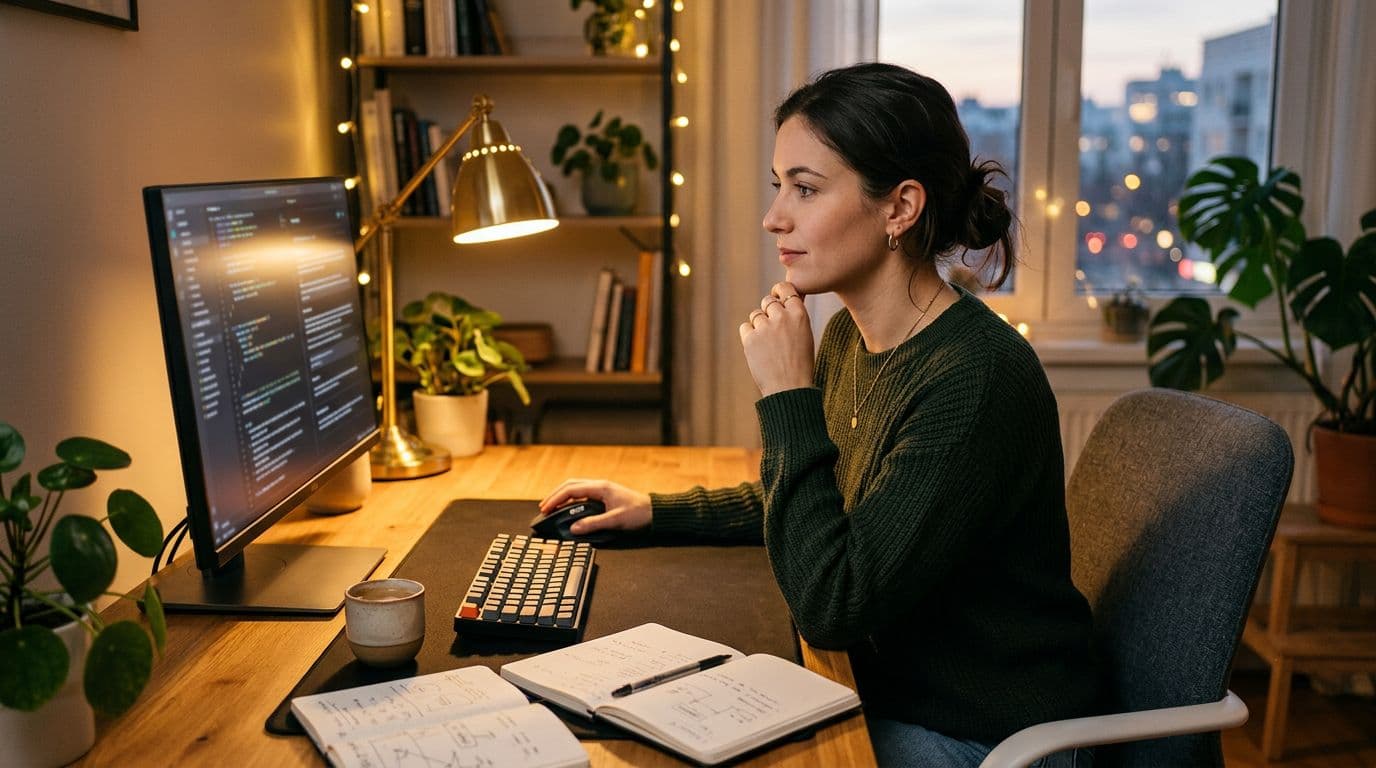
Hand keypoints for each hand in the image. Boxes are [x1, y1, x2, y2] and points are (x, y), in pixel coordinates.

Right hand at [538, 479, 651, 535]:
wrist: (655, 512)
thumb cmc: (638, 514)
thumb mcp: (615, 521)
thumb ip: (593, 524)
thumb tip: (573, 528)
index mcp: (600, 488)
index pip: (571, 490)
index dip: (556, 499)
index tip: (545, 509)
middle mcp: (599, 486)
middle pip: (570, 485)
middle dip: (555, 495)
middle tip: (544, 508)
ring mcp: (602, 490)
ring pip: (576, 488)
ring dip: (562, 496)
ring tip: (552, 507)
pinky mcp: (604, 496)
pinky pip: (583, 494)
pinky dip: (571, 500)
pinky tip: (567, 508)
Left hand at [738, 282, 813, 396]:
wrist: (790, 388)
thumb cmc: (800, 364)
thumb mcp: (805, 336)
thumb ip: (793, 318)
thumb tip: (779, 301)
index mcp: (800, 315)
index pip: (785, 288)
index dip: (779, 291)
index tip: (776, 297)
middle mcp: (782, 317)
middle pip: (768, 301)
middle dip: (768, 310)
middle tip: (772, 328)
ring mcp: (765, 327)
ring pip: (755, 315)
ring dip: (759, 325)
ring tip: (768, 344)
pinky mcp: (750, 338)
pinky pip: (745, 327)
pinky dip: (749, 335)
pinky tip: (758, 348)